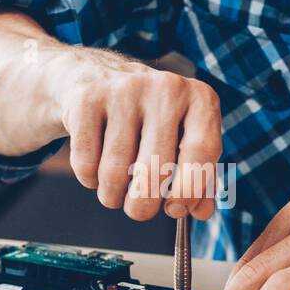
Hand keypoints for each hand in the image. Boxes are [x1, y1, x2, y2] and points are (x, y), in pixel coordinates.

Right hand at [48, 48, 222, 220]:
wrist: (95, 77)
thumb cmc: (148, 118)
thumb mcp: (181, 139)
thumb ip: (197, 178)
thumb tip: (201, 212)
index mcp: (199, 98)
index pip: (203, 150)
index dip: (189, 190)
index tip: (174, 209)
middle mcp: (166, 88)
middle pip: (154, 171)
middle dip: (142, 206)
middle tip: (138, 210)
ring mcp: (124, 90)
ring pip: (115, 172)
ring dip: (112, 196)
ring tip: (114, 191)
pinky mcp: (87, 99)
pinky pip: (86, 163)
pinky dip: (89, 179)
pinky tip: (95, 168)